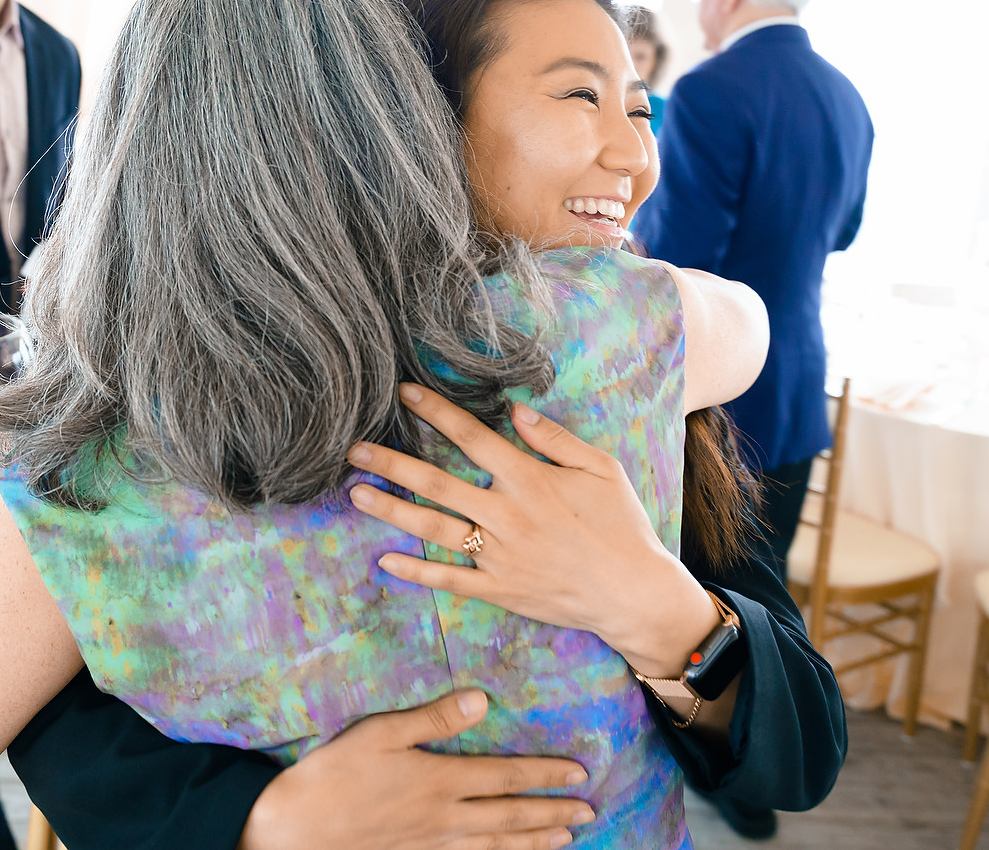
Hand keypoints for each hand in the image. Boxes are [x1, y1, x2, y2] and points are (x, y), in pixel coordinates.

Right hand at [238, 689, 592, 849]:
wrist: (299, 827)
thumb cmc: (336, 772)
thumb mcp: (382, 731)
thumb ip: (435, 717)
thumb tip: (482, 700)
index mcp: (441, 779)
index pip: (507, 776)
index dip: (545, 774)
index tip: (579, 773)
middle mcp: (446, 817)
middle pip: (512, 816)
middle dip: (553, 812)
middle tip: (589, 811)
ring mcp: (433, 842)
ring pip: (497, 845)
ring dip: (535, 841)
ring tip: (565, 837)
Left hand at [346, 384, 717, 679]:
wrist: (634, 594)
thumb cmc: (622, 526)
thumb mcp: (601, 470)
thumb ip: (556, 439)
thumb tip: (516, 409)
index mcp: (529, 480)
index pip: (472, 438)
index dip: (436, 412)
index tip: (405, 393)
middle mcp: (507, 516)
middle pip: (437, 483)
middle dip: (392, 464)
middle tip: (354, 449)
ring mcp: (500, 556)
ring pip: (434, 529)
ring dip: (392, 510)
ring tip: (356, 494)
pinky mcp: (500, 590)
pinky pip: (450, 579)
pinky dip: (415, 571)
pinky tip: (384, 560)